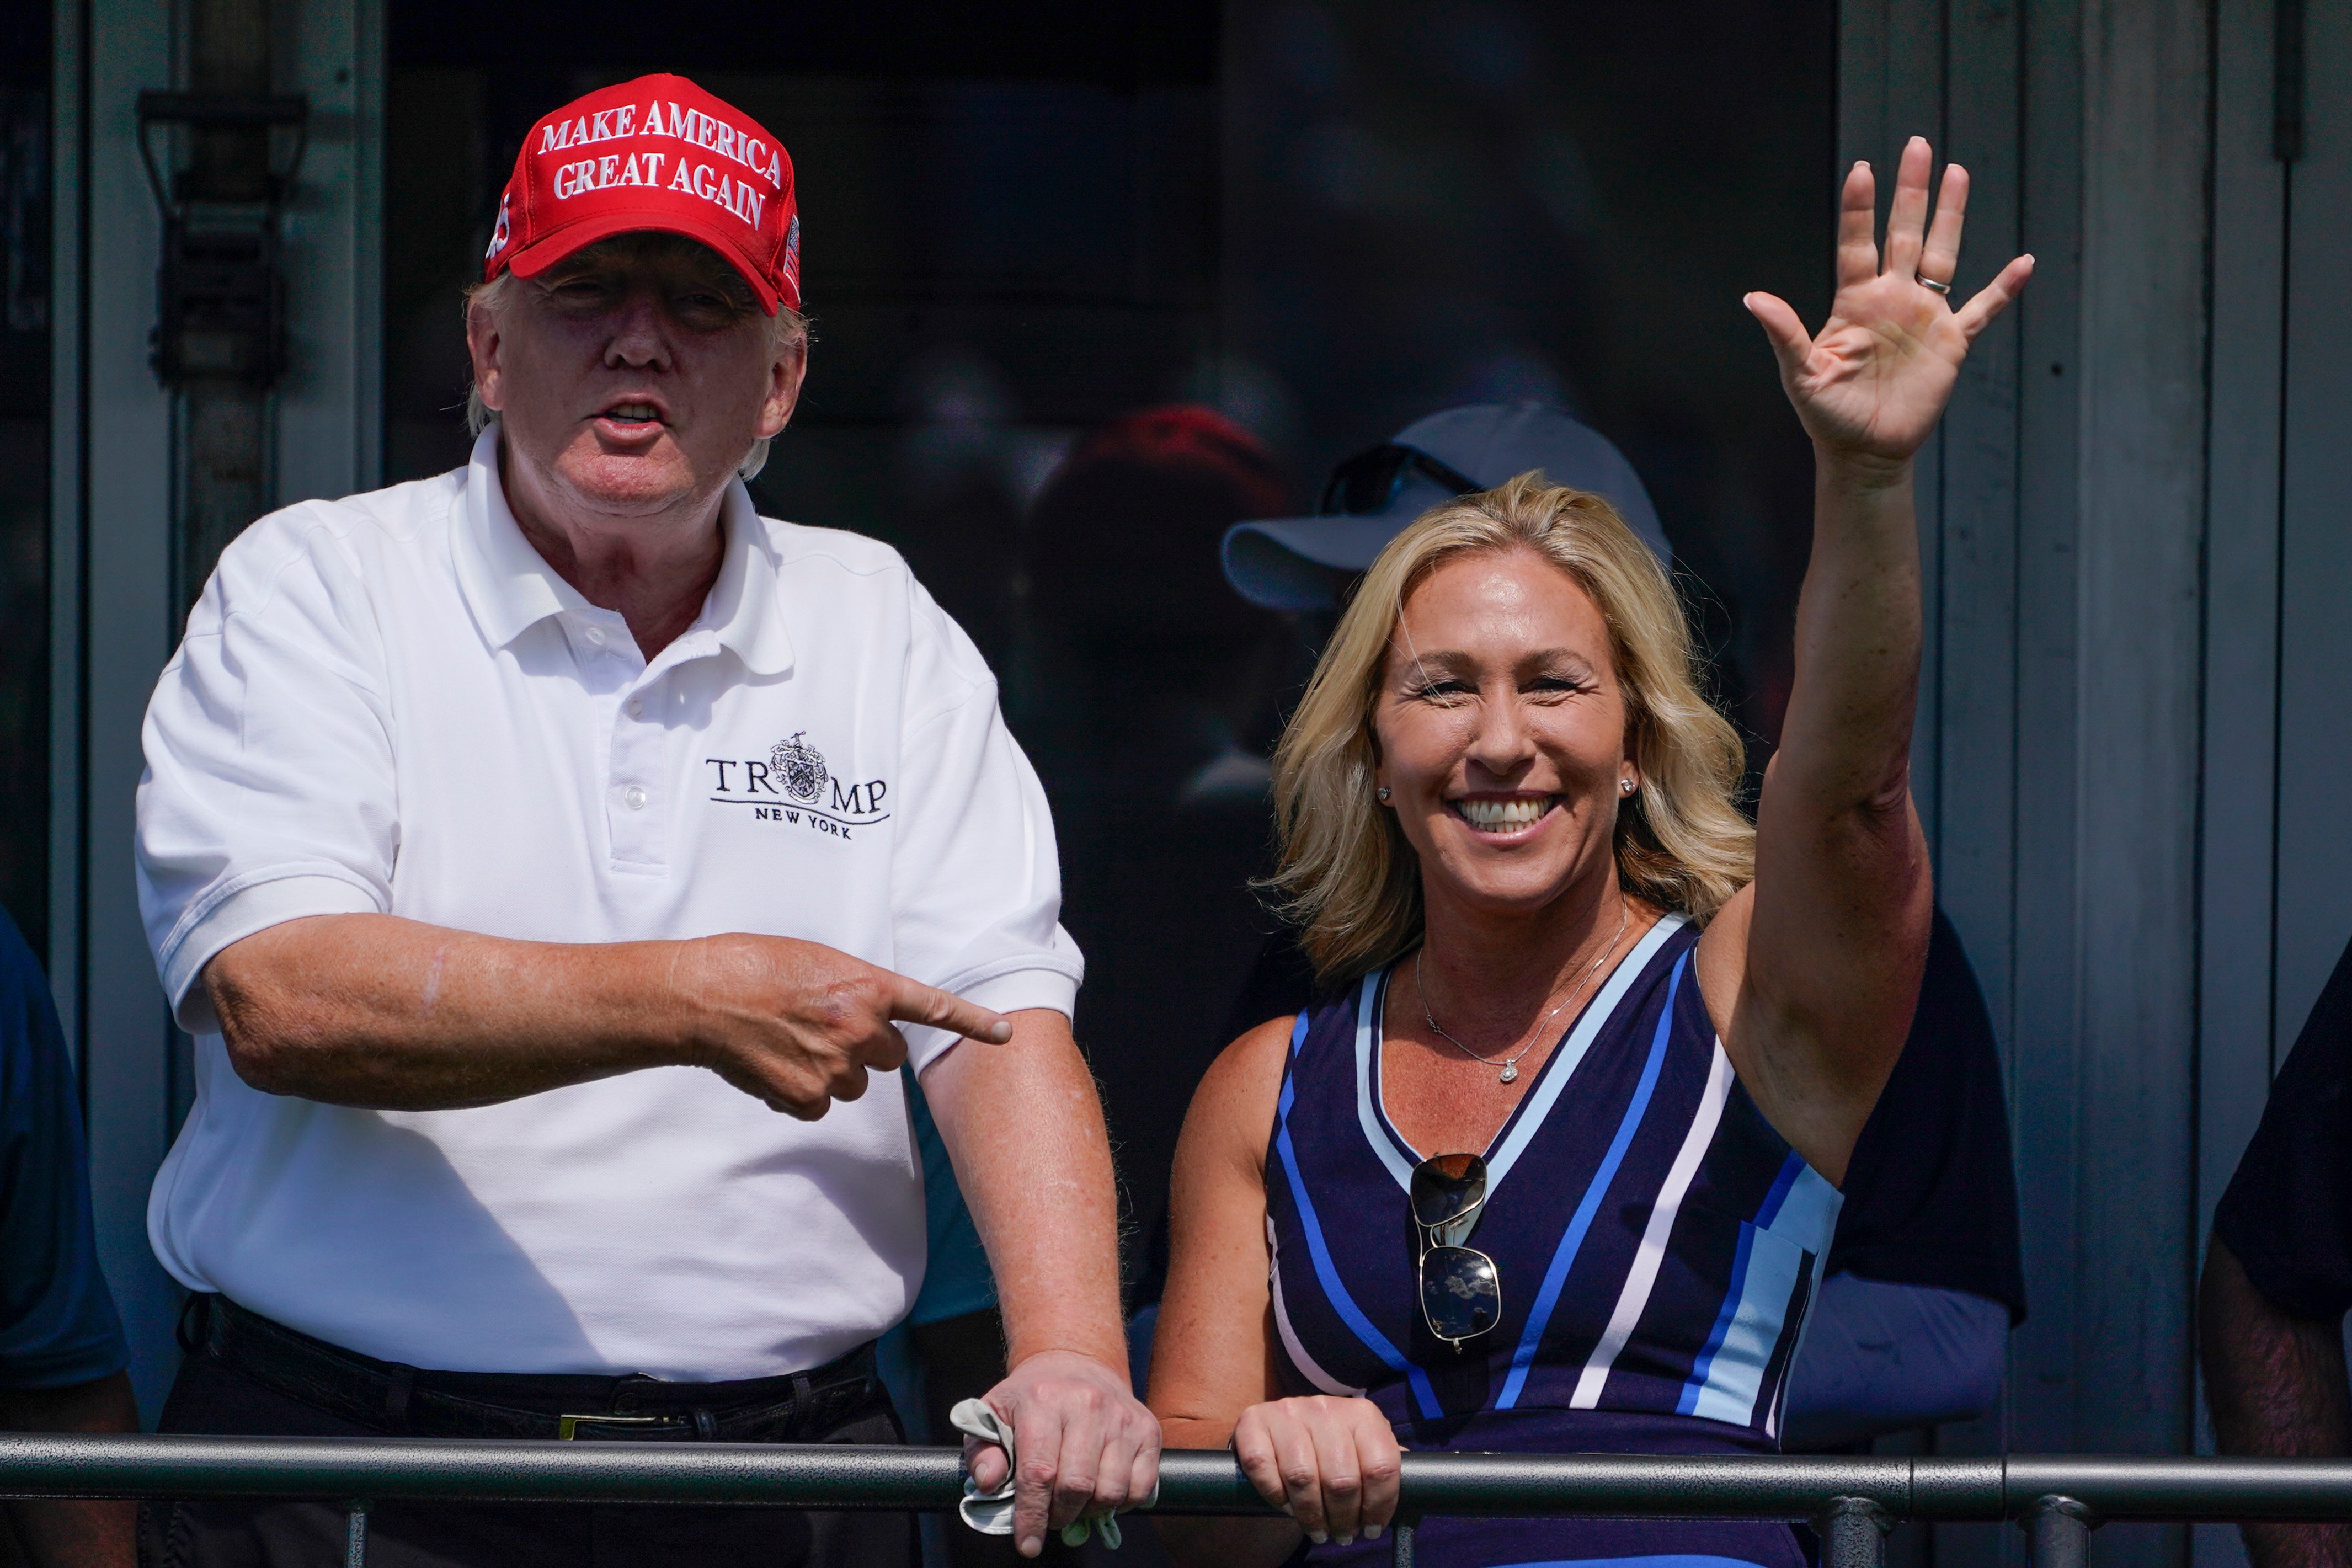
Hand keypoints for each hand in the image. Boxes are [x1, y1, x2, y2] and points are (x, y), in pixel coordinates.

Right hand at [671, 934, 1010, 1116]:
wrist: (703, 997)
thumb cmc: (754, 966)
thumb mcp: (818, 962)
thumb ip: (854, 990)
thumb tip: (867, 1017)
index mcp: (866, 988)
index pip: (933, 1007)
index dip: (974, 1022)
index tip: (1006, 1033)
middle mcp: (859, 1029)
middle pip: (887, 1055)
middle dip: (864, 1046)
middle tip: (821, 1025)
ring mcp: (834, 1067)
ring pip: (853, 1082)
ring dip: (830, 1069)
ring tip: (789, 1041)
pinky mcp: (807, 1098)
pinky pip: (819, 1105)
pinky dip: (800, 1091)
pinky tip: (774, 1064)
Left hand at [965, 1349, 1160, 1557]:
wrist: (1075, 1362)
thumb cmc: (1030, 1398)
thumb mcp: (993, 1414)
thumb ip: (982, 1451)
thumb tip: (989, 1484)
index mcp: (1043, 1400)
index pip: (1038, 1472)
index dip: (1032, 1516)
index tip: (1027, 1545)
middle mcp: (1088, 1403)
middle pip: (1076, 1487)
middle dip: (1059, 1516)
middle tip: (1050, 1517)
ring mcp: (1122, 1416)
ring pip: (1110, 1491)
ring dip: (1089, 1511)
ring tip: (1074, 1502)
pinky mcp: (1147, 1428)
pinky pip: (1140, 1487)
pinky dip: (1121, 1503)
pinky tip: (1101, 1491)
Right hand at [1231, 1394, 1402, 1547]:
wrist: (1274, 1434)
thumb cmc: (1329, 1453)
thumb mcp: (1361, 1452)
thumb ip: (1386, 1467)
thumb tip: (1421, 1489)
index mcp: (1361, 1414)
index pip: (1381, 1466)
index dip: (1379, 1507)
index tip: (1371, 1528)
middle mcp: (1324, 1406)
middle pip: (1342, 1479)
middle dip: (1343, 1518)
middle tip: (1342, 1535)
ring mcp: (1286, 1410)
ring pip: (1303, 1478)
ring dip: (1311, 1516)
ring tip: (1318, 1530)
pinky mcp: (1252, 1420)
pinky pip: (1264, 1469)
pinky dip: (1275, 1496)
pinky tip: (1285, 1506)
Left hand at [1746, 136, 2032, 464]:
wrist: (1865, 450)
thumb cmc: (1828, 414)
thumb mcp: (1801, 374)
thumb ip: (1783, 333)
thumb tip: (1752, 298)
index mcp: (1855, 300)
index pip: (1857, 242)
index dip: (1859, 208)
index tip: (1862, 168)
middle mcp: (1892, 298)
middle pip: (1904, 232)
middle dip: (1911, 190)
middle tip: (1918, 145)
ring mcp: (1924, 315)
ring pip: (1941, 253)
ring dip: (1950, 215)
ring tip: (1957, 173)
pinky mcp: (1951, 342)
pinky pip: (1983, 309)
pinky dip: (2004, 289)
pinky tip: (2024, 263)